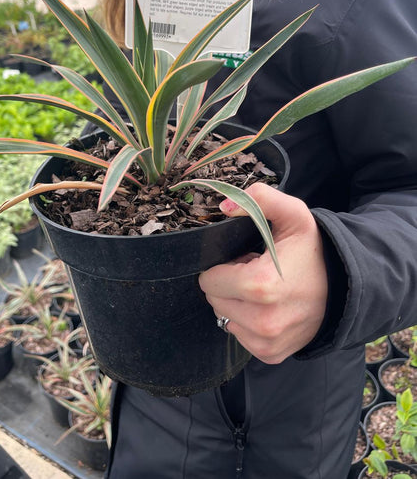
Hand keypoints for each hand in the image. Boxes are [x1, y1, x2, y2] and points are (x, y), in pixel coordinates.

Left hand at [198, 182, 327, 364]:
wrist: (345, 287)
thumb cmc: (313, 250)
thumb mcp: (293, 214)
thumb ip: (260, 199)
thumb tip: (226, 206)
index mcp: (261, 286)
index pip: (209, 280)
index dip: (224, 266)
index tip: (247, 260)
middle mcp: (263, 321)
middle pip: (214, 300)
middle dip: (228, 284)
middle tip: (256, 272)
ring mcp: (268, 341)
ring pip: (225, 319)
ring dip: (237, 304)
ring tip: (264, 290)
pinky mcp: (271, 354)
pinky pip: (239, 336)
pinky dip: (247, 322)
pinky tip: (269, 308)